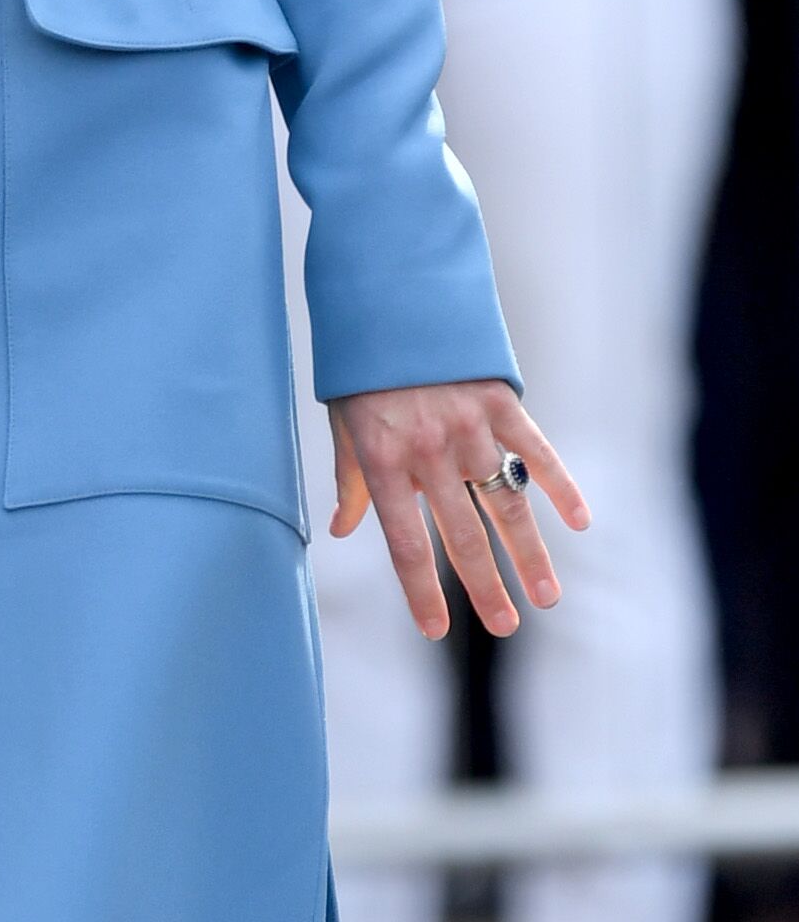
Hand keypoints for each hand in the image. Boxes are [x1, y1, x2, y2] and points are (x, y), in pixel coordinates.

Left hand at [328, 378, 588, 639]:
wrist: (388, 290)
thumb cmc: (361, 365)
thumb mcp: (344, 421)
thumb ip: (350, 480)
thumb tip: (342, 530)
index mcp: (383, 458)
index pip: (405, 541)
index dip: (421, 590)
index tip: (435, 631)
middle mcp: (428, 447)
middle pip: (462, 533)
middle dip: (485, 587)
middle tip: (506, 627)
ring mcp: (468, 423)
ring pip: (505, 501)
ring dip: (529, 553)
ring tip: (546, 597)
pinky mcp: (498, 398)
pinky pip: (534, 450)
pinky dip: (560, 485)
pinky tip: (579, 520)